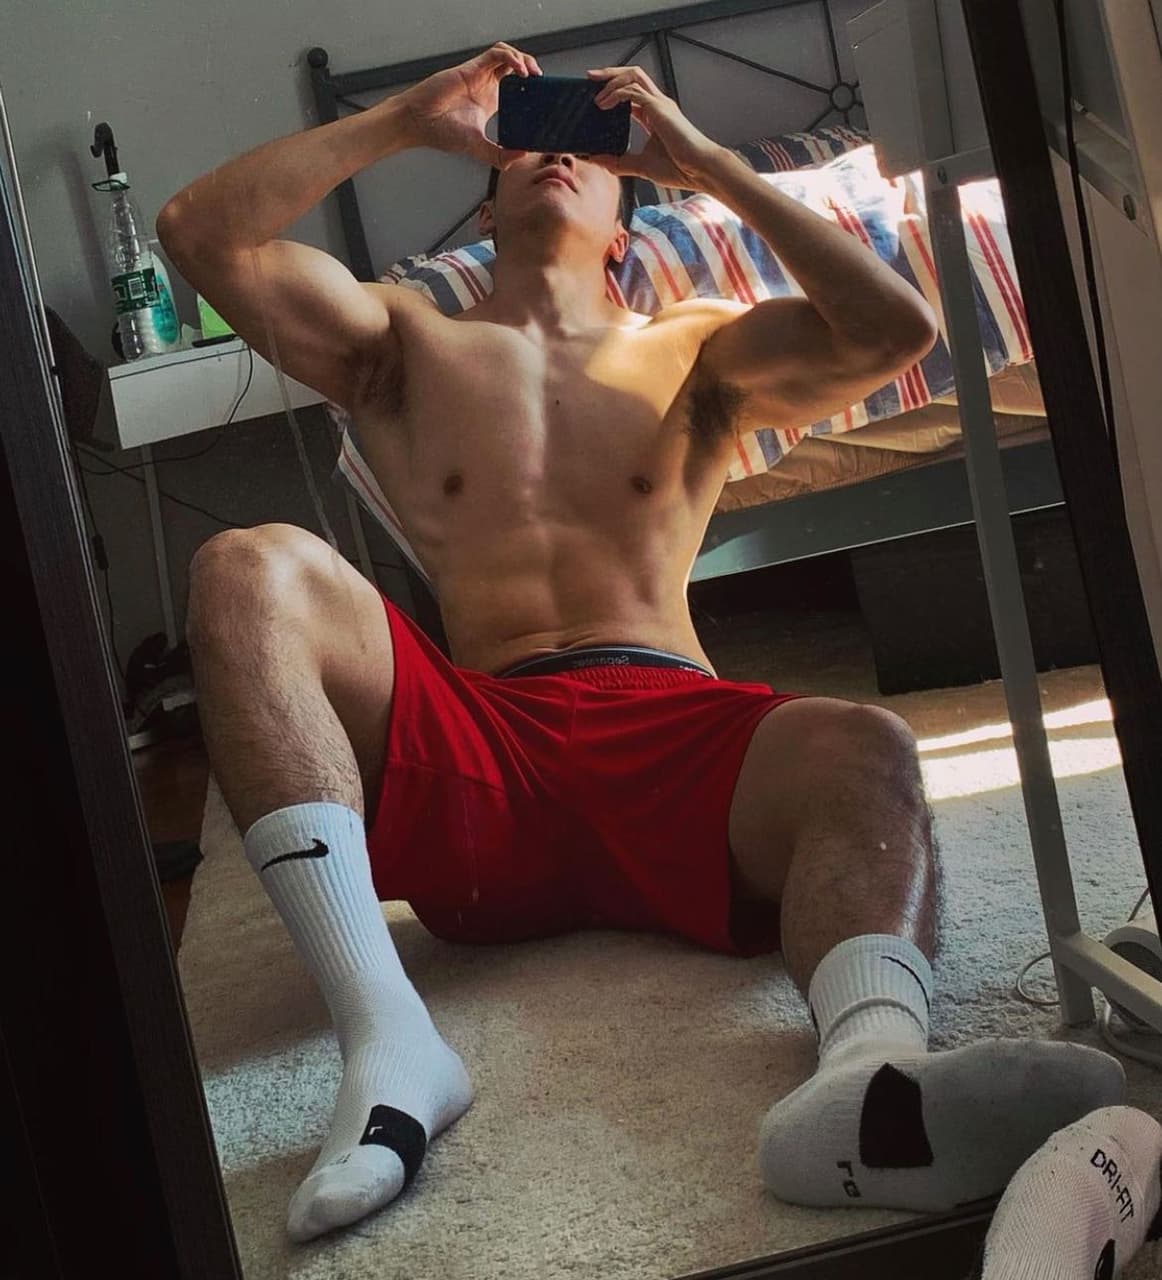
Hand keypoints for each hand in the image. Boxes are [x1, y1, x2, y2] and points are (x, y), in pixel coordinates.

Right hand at [399, 41, 538, 168]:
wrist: (419, 122)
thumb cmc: (442, 132)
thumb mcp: (478, 148)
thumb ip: (500, 155)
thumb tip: (523, 156)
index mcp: (490, 101)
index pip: (516, 87)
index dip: (530, 88)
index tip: (543, 98)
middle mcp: (486, 85)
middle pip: (515, 67)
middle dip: (532, 69)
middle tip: (541, 82)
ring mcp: (480, 75)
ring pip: (508, 56)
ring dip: (524, 59)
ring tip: (533, 74)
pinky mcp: (472, 67)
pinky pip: (497, 53)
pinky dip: (511, 57)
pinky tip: (519, 70)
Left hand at [586, 66, 729, 189]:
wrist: (700, 170)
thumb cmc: (680, 169)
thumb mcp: (641, 166)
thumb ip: (618, 163)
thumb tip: (596, 160)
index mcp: (655, 115)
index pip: (632, 93)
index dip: (613, 90)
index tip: (596, 96)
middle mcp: (658, 104)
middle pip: (632, 75)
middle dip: (610, 73)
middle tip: (589, 77)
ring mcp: (659, 103)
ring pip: (632, 75)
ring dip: (611, 78)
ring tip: (594, 89)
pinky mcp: (658, 107)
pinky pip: (632, 90)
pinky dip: (615, 93)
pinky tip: (603, 103)